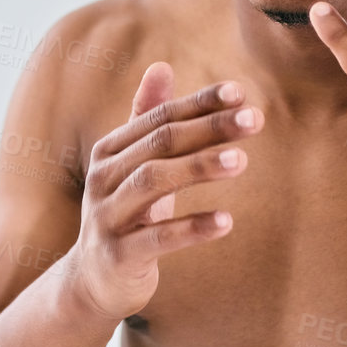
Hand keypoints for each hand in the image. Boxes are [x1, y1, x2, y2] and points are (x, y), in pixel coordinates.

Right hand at [66, 62, 262, 320]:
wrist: (92, 281)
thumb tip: (161, 65)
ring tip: (241, 161)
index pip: (159, 118)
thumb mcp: (134, 166)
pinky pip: (157, 238)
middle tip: (254, 120)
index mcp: (110, 151)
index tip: (241, 93)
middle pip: (160, 144)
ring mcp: (107, 217)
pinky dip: (192, 227)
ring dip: (199, 168)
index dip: (199, 104)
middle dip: (209, 128)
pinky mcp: (118, 255)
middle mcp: (104, 178)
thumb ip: (146, 119)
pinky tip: (226, 221)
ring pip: (154, 183)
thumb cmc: (125, 214)